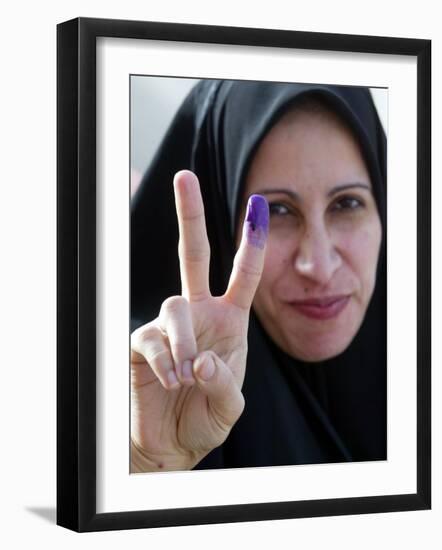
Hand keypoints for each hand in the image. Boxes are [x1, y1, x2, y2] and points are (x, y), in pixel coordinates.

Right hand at [130, 170, 268, 471]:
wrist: (172, 444)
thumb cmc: (205, 419)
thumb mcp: (230, 406)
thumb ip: (224, 381)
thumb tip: (201, 358)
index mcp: (229, 320)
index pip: (244, 275)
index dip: (251, 244)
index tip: (257, 205)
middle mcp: (199, 314)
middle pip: (193, 255)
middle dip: (190, 216)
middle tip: (184, 176)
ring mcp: (169, 326)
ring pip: (174, 305)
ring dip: (184, 341)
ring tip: (188, 376)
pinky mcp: (142, 342)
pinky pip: (151, 338)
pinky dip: (165, 361)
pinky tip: (172, 380)